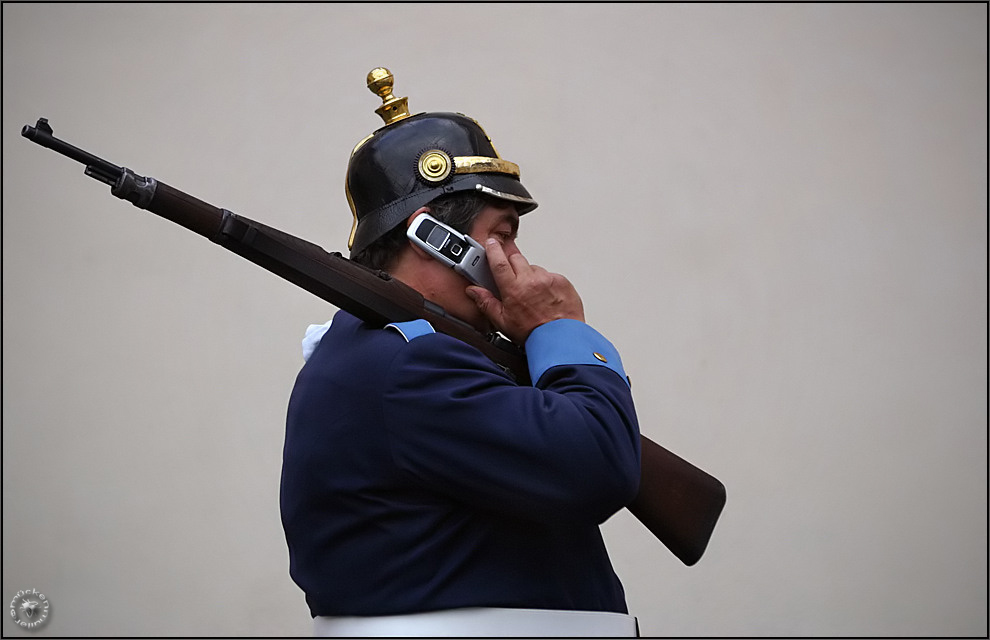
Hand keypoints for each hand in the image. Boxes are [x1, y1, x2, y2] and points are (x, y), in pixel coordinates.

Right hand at [466, 238, 583, 343]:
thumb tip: (474, 292)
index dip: (493, 250)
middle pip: (516, 259)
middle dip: (512, 264)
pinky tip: (546, 298)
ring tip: (533, 296)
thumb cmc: (534, 334)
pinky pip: (550, 276)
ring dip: (530, 276)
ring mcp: (548, 279)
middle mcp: (531, 280)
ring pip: (534, 268)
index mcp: (513, 289)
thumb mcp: (503, 322)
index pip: (499, 262)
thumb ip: (486, 303)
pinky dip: (546, 283)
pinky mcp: (562, 281)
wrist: (561, 339)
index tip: (491, 243)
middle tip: (513, 279)